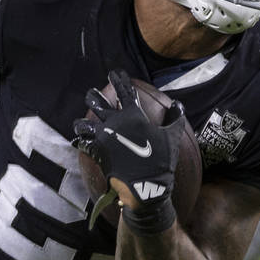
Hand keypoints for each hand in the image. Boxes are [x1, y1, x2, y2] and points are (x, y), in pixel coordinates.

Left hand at [72, 70, 182, 230]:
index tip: (114, 72)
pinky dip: (82, 142)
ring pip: (83, 123)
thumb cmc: (161, 161)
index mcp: (132, 115)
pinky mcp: (95, 152)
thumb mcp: (173, 137)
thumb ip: (176, 118)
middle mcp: (114, 122)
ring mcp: (102, 137)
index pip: (124, 90)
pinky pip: (82, 143)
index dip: (119, 78)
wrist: (145, 186)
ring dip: (82, 122)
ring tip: (82, 123)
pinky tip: (82, 142)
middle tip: (92, 95)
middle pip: (96, 101)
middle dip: (93, 96)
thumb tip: (178, 104)